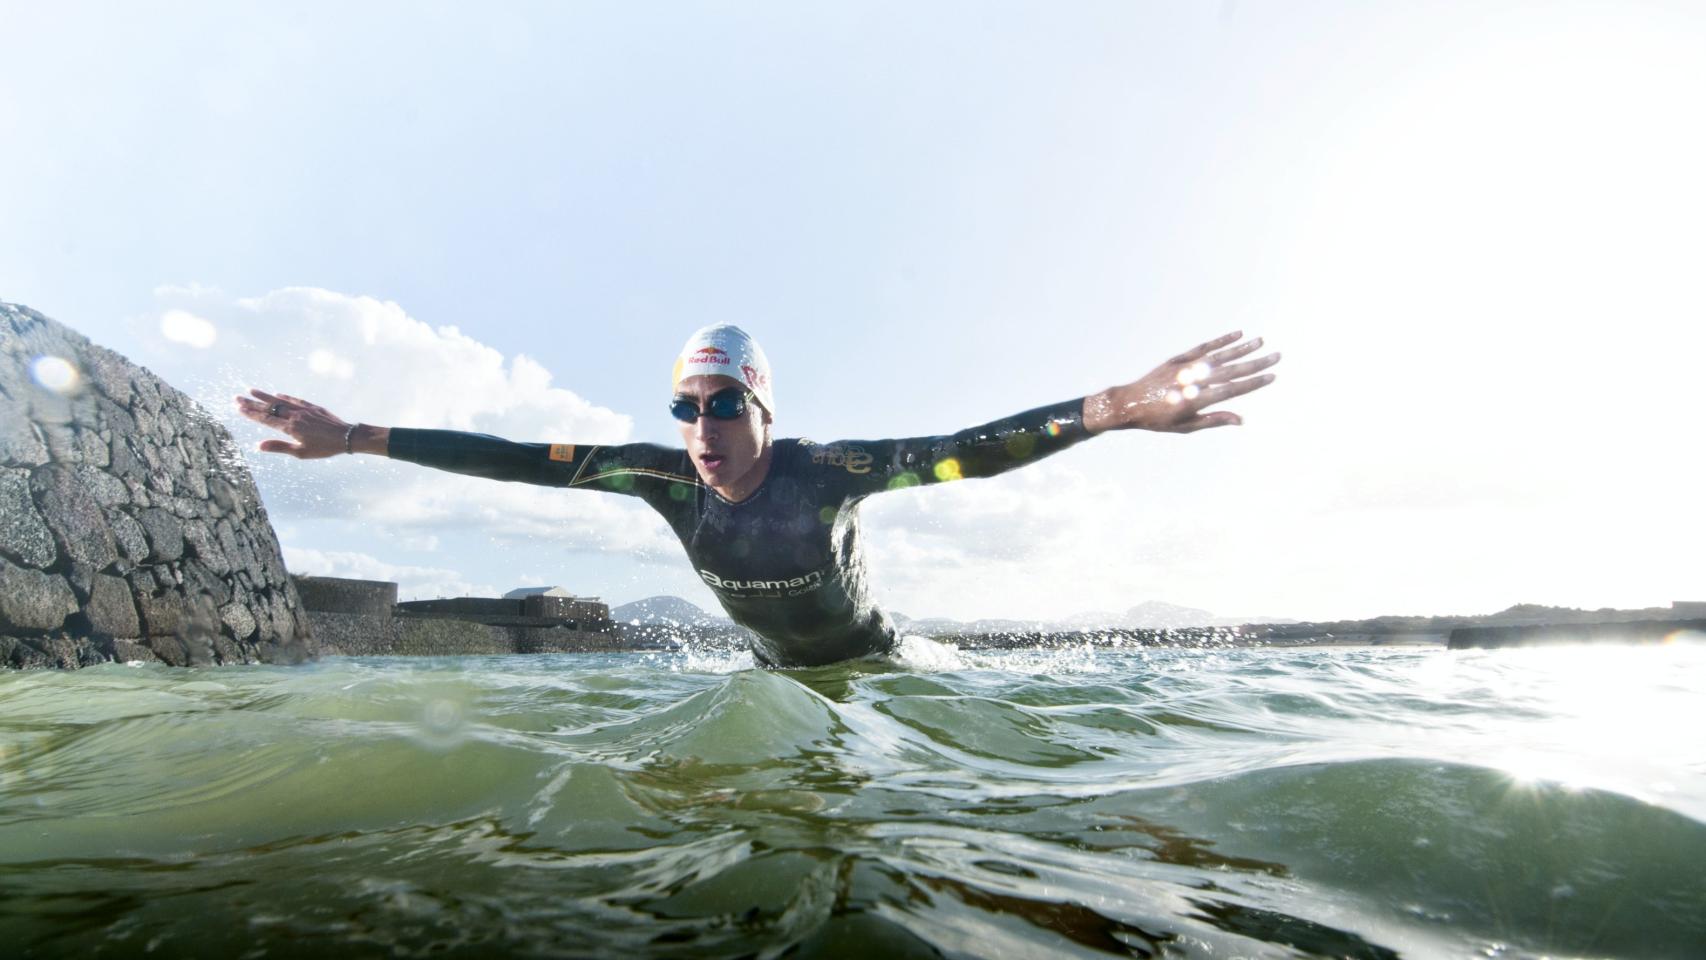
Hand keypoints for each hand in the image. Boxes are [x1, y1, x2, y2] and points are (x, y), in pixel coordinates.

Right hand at [235, 389, 353, 458]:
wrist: (346, 437)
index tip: (239, 408)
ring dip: (265, 396)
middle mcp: (294, 416)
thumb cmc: (324, 448)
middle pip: (269, 408)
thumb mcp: (301, 453)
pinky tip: (277, 394)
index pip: (266, 419)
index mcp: (290, 428)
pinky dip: (284, 397)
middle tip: (236, 398)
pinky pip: (295, 400)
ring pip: (280, 401)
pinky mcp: (312, 407)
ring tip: (251, 391)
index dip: (251, 413)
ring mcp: (303, 410)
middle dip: (252, 403)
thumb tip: (258, 446)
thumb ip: (279, 447)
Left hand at [1083, 331, 1278, 433]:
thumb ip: (1214, 420)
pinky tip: (1237, 334)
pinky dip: (1220, 341)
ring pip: (1219, 356)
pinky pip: (1203, 348)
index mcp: (1197, 400)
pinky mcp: (1178, 359)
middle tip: (1276, 356)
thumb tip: (1241, 419)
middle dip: (1255, 364)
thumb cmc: (1159, 420)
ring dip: (1242, 348)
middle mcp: (1193, 381)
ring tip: (1261, 341)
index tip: (1272, 376)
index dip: (1253, 383)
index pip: (1232, 390)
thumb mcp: (1186, 427)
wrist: (1129, 403)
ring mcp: (1186, 368)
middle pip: (1231, 371)